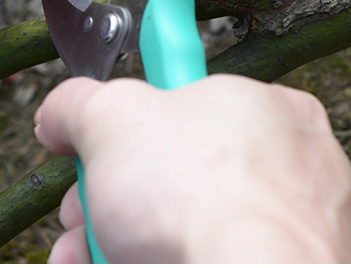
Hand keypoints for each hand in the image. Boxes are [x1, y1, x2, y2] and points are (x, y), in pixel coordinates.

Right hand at [34, 75, 350, 262]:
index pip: (191, 99)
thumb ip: (76, 103)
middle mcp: (289, 169)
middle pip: (176, 173)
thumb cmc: (203, 199)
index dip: (135, 119)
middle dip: (110, 195)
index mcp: (265, 108)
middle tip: (82, 209)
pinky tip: (108, 267)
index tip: (111, 134)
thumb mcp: (108, 117)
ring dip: (115, 239)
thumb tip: (58, 114)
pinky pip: (205, 259)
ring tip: (84, 253)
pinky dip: (151, 264)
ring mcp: (291, 233)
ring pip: (185, 227)